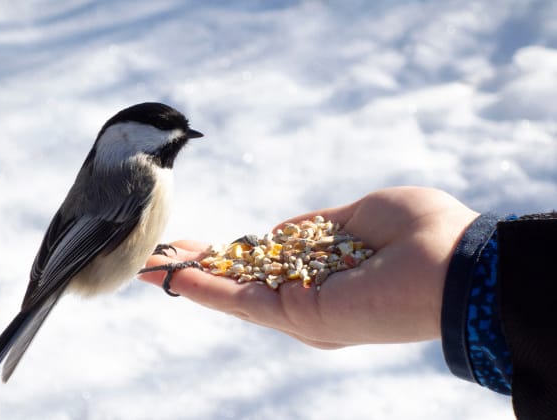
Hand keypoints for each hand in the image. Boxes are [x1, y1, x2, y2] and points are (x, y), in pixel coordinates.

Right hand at [138, 187, 478, 348]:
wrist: (456, 262)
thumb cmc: (421, 232)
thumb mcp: (360, 216)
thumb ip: (315, 226)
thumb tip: (281, 232)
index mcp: (325, 276)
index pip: (264, 266)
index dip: (229, 255)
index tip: (198, 243)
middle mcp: (308, 300)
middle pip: (240, 284)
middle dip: (198, 269)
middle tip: (156, 255)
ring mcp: (302, 312)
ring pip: (232, 296)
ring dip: (190, 278)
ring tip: (150, 263)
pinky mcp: (300, 316)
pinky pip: (243, 302)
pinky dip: (207, 289)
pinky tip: (175, 274)